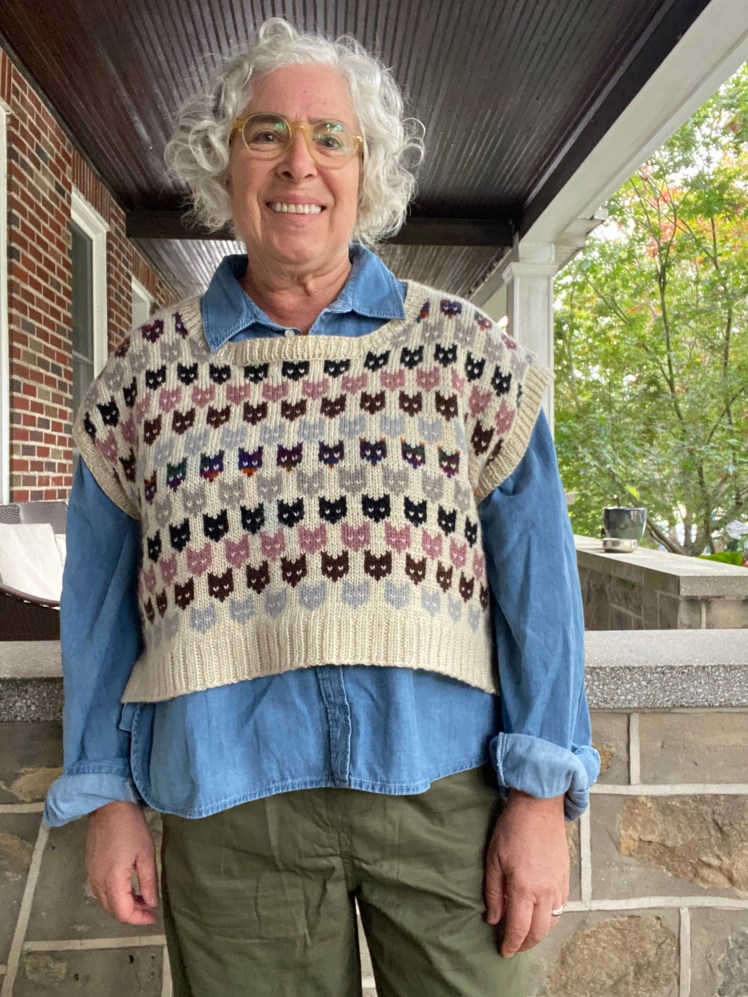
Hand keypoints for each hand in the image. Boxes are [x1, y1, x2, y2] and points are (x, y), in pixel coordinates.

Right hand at [87, 801, 158, 925]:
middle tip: (149, 909)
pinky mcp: (90, 866)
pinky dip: (115, 895)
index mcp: (112, 880)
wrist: (108, 806)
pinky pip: (101, 890)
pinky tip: (128, 887)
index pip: (122, 912)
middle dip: (131, 914)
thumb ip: (148, 882)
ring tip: (142, 898)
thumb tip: (151, 903)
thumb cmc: (131, 828)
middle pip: (112, 910)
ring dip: (123, 905)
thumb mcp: (146, 854)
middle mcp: (98, 882)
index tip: (153, 917)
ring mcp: (92, 874)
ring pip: (105, 902)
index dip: (138, 919)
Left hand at [484, 790, 568, 956]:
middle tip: (514, 946)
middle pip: (539, 931)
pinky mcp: (566, 877)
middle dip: (526, 944)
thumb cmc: (512, 830)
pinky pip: (561, 907)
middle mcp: (546, 892)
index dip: (511, 944)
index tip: (503, 951)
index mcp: (525, 889)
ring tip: (526, 933)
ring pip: (553, 922)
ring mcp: (559, 885)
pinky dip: (551, 917)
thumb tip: (493, 919)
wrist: (539, 807)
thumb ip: (494, 893)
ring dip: (540, 932)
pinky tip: (540, 914)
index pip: (519, 929)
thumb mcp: (494, 860)